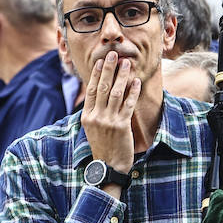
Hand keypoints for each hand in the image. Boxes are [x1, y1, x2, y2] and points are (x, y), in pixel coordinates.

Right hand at [81, 51, 139, 177]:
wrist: (108, 167)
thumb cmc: (102, 147)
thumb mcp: (92, 129)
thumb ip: (94, 112)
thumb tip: (98, 93)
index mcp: (87, 116)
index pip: (92, 90)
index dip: (97, 74)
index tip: (101, 61)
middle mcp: (96, 117)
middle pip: (103, 87)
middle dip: (109, 69)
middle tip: (114, 54)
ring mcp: (109, 121)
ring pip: (116, 93)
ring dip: (122, 76)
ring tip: (127, 63)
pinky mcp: (121, 126)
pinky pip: (128, 104)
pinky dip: (132, 91)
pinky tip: (136, 81)